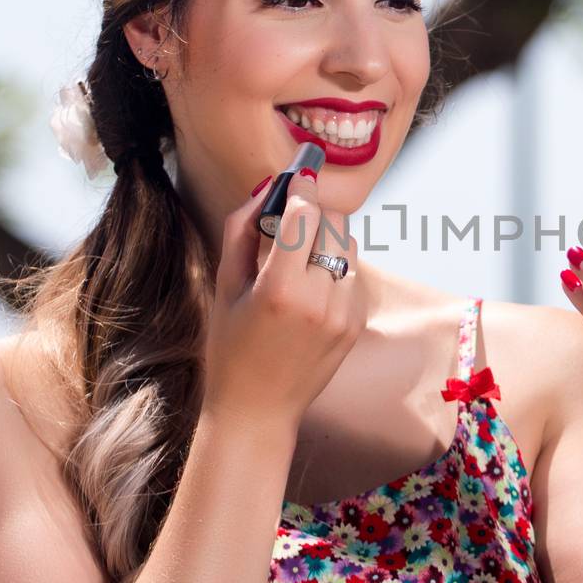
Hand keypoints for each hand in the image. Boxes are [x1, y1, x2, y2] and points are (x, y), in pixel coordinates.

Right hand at [201, 166, 364, 426]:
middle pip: (333, 225)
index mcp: (280, 289)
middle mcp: (319, 300)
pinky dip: (335, 268)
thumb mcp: (225, 284)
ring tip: (297, 259)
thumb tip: (268, 185)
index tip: (300, 173)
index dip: (302, 188)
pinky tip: (309, 287)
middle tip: (291, 221)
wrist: (257, 409)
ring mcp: (344, 314)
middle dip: (314, 214)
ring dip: (326, 240)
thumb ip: (243, 228)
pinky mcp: (357, 323)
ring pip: (347, 247)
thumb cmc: (229, 345)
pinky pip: (353, 274)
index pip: (304, 216)